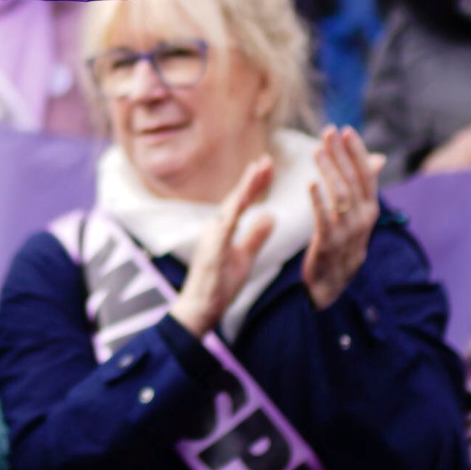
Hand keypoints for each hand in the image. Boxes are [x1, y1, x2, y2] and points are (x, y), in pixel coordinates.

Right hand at [168, 157, 275, 339]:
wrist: (199, 310)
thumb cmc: (219, 285)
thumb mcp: (245, 257)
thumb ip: (257, 236)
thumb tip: (271, 214)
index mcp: (223, 229)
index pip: (242, 201)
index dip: (255, 184)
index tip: (268, 166)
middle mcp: (214, 228)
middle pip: (236, 198)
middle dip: (252, 179)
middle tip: (268, 159)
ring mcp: (211, 238)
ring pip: (229, 208)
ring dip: (244, 188)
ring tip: (257, 170)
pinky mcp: (210, 251)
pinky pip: (223, 229)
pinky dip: (233, 213)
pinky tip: (242, 200)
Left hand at [302, 127, 383, 309]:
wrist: (330, 287)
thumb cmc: (341, 245)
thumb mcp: (356, 217)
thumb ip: (362, 189)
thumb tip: (377, 159)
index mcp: (369, 211)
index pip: (367, 175)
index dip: (357, 152)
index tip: (345, 130)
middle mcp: (363, 220)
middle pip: (353, 181)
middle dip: (341, 154)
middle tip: (328, 132)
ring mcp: (348, 233)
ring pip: (341, 196)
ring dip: (329, 170)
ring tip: (316, 150)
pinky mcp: (329, 245)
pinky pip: (325, 220)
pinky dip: (319, 200)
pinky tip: (311, 183)